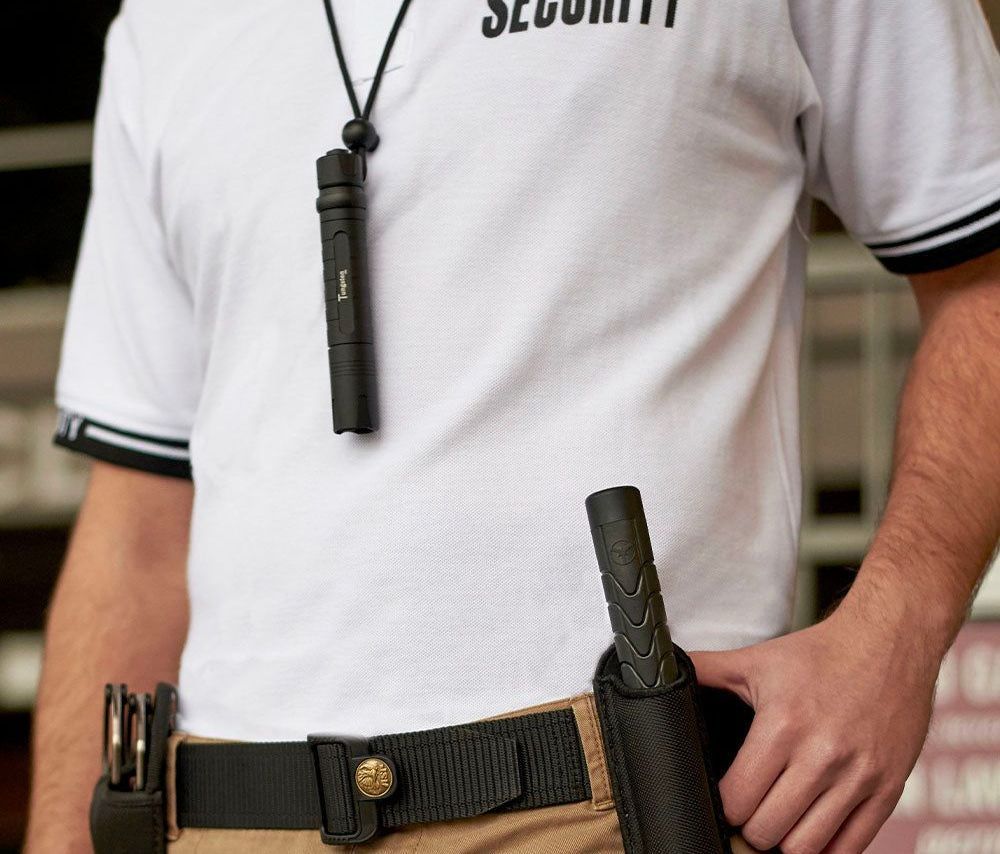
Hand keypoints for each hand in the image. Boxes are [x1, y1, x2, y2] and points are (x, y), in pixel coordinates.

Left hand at [691, 607, 939, 852]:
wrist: (889, 642)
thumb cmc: (819, 653)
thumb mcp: (756, 659)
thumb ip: (706, 670)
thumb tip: (662, 668)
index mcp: (781, 725)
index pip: (737, 800)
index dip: (725, 805)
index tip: (727, 796)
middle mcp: (821, 755)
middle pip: (768, 831)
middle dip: (751, 826)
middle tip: (751, 810)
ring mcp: (859, 776)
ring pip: (807, 847)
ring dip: (786, 840)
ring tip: (780, 819)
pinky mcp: (888, 789)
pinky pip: (853, 847)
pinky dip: (827, 848)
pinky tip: (813, 829)